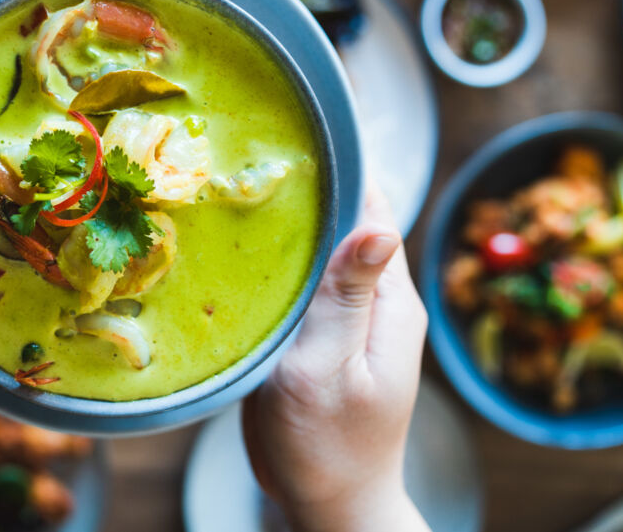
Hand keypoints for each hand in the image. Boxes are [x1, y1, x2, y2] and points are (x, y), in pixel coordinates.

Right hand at [242, 182, 430, 531]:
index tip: (304, 128)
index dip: (346, 167)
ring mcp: (348, 321)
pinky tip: (238, 250)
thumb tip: (381, 223)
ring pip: (321, 253)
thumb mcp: (328, 370)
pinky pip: (304, 284)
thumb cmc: (326, 448)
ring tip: (233, 189)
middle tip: (246, 154)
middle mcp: (375, 304)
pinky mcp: (321, 338)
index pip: (375, 212)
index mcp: (389, 305)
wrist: (329, 507)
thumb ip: (347, 298)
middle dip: (308, 189)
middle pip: (346, 225)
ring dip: (289, 225)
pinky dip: (277, 262)